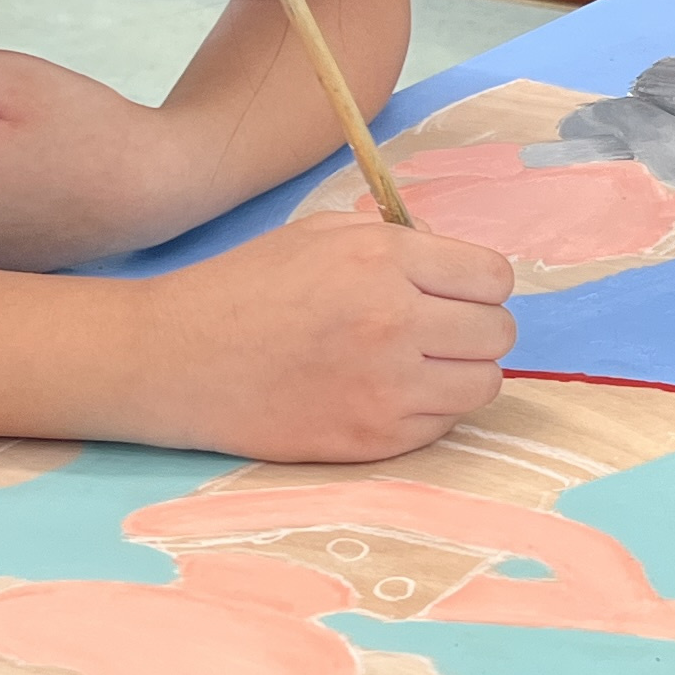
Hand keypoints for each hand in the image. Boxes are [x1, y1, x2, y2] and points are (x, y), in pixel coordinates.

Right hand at [123, 215, 514, 460]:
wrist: (175, 360)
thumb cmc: (244, 288)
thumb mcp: (319, 235)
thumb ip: (396, 241)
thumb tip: (455, 262)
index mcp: (382, 259)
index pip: (493, 277)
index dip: (479, 284)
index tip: (456, 292)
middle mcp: (393, 320)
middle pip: (498, 333)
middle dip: (475, 328)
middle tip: (438, 331)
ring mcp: (386, 387)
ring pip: (484, 384)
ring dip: (461, 373)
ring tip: (420, 365)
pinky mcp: (372, 439)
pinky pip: (444, 426)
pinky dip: (428, 411)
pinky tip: (386, 394)